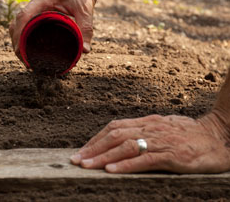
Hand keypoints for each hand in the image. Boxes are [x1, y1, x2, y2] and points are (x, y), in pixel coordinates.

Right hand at [9, 0, 99, 58]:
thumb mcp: (86, 9)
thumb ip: (86, 29)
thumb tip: (84, 50)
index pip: (23, 17)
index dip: (19, 35)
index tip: (20, 51)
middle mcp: (37, 2)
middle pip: (18, 21)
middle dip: (16, 40)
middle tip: (24, 59)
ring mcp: (38, 4)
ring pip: (21, 21)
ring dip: (19, 37)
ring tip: (25, 55)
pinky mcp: (43, 7)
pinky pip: (29, 20)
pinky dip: (26, 31)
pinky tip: (31, 43)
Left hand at [70, 114, 229, 173]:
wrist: (217, 135)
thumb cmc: (190, 133)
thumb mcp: (164, 127)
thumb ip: (145, 131)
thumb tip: (126, 137)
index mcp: (147, 122)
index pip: (115, 127)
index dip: (96, 138)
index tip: (83, 150)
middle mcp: (150, 128)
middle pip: (115, 135)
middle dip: (93, 148)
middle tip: (76, 160)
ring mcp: (161, 141)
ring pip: (126, 146)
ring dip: (103, 156)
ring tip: (86, 166)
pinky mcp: (172, 155)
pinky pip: (144, 159)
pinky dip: (125, 164)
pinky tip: (111, 171)